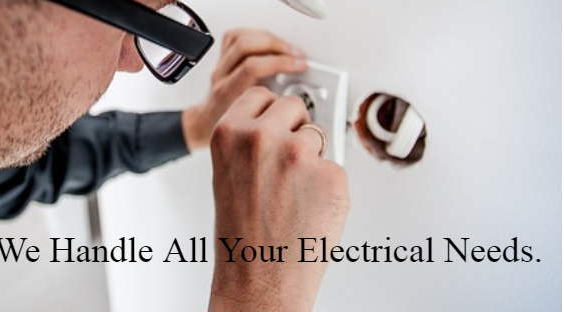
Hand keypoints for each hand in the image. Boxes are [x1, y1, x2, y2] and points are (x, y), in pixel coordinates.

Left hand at [182, 29, 306, 149]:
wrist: (208, 124)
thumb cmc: (229, 129)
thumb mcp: (253, 128)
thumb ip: (273, 115)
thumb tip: (302, 105)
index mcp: (228, 93)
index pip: (252, 67)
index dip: (280, 63)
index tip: (299, 67)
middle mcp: (221, 76)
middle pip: (246, 46)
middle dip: (277, 47)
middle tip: (296, 57)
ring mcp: (220, 65)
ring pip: (241, 38)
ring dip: (269, 39)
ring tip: (287, 49)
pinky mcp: (222, 57)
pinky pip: (235, 36)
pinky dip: (256, 35)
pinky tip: (269, 43)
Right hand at [208, 88, 350, 311]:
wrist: (259, 278)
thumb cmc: (242, 233)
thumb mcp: (228, 173)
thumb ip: (248, 141)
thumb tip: (283, 124)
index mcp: (229, 133)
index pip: (261, 95)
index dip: (271, 113)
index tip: (274, 123)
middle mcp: (261, 137)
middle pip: (294, 107)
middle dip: (295, 128)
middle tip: (286, 163)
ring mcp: (299, 154)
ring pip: (319, 135)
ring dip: (313, 157)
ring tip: (294, 192)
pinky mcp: (331, 174)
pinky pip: (336, 166)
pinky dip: (328, 185)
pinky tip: (309, 207)